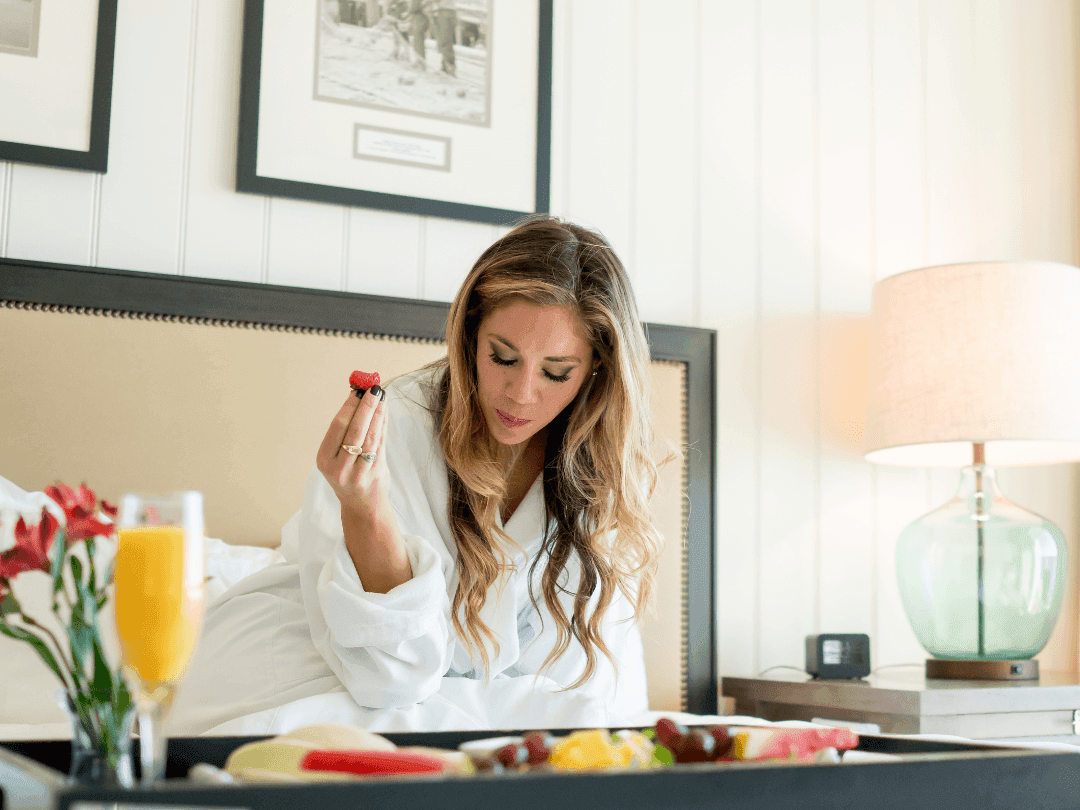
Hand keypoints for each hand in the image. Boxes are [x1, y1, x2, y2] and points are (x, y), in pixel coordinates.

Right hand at [316, 387, 389, 518]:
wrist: (362, 507)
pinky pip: (381, 444)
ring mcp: (358, 473)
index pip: (337, 427)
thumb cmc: (349, 474)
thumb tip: (358, 397)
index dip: (348, 407)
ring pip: (370, 436)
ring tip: (381, 395)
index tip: (357, 390)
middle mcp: (339, 468)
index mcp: (324, 460)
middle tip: (373, 388)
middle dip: (365, 406)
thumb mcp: (338, 457)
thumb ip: (346, 431)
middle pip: (355, 430)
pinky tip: (385, 411)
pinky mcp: (375, 474)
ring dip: (377, 413)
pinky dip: (383, 425)